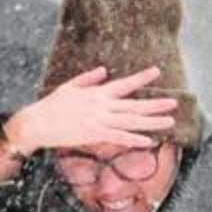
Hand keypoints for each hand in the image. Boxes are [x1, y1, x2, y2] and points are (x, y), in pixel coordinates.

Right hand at [5, 66, 177, 154]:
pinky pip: (119, 138)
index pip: (124, 84)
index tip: (157, 71)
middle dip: (155, 104)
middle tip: (174, 103)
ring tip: (170, 121)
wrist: (37, 122)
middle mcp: (102, 105)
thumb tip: (104, 70)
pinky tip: (148, 141)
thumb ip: (89, 78)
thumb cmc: (50, 106)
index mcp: (97, 93)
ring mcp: (99, 120)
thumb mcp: (70, 86)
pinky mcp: (94, 134)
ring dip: (151, 122)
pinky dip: (134, 140)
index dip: (141, 78)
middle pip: (134, 105)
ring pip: (131, 121)